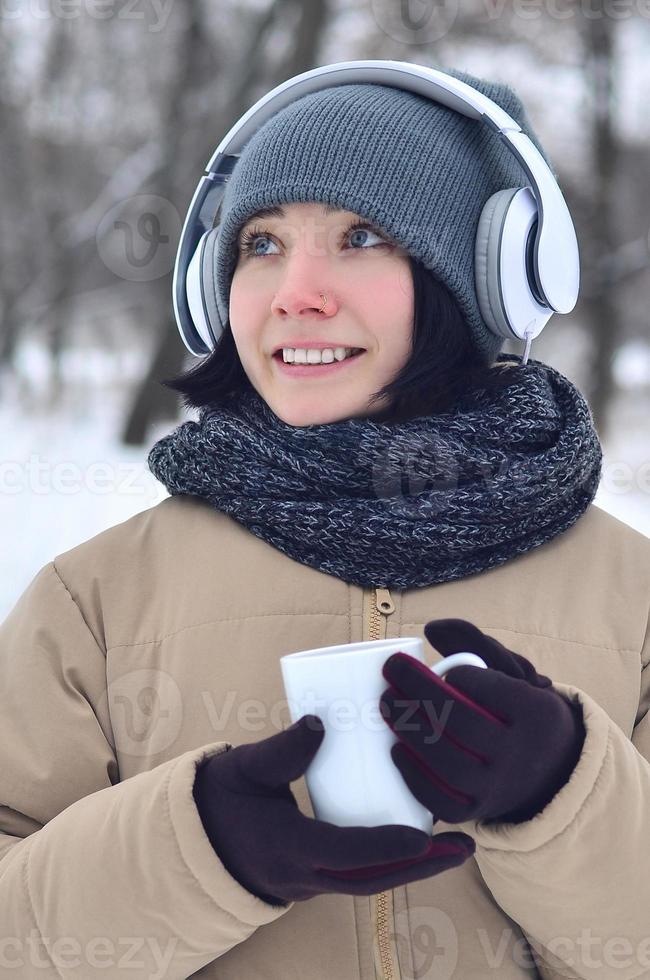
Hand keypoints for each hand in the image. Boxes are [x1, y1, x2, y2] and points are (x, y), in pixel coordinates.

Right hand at [193, 714, 475, 906]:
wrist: (197, 840)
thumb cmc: (222, 799)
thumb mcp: (246, 768)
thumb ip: (282, 748)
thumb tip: (319, 721)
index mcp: (288, 849)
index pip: (347, 853)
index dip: (386, 846)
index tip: (425, 836)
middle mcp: (305, 875)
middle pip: (373, 879)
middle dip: (422, 867)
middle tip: (464, 847)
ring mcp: (312, 881)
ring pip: (371, 881)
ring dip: (414, 868)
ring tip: (455, 848)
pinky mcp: (317, 875)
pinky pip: (361, 876)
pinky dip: (392, 863)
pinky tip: (419, 844)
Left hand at [380, 619, 585, 825]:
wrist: (546, 769)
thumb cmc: (515, 709)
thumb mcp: (509, 672)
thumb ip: (473, 643)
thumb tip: (431, 629)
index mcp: (536, 712)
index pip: (493, 690)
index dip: (461, 676)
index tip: (440, 667)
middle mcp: (522, 753)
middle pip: (464, 723)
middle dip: (420, 694)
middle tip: (391, 674)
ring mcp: (498, 788)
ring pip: (450, 764)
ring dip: (410, 731)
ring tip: (386, 705)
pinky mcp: (476, 812)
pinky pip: (443, 801)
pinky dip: (415, 776)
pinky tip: (396, 750)